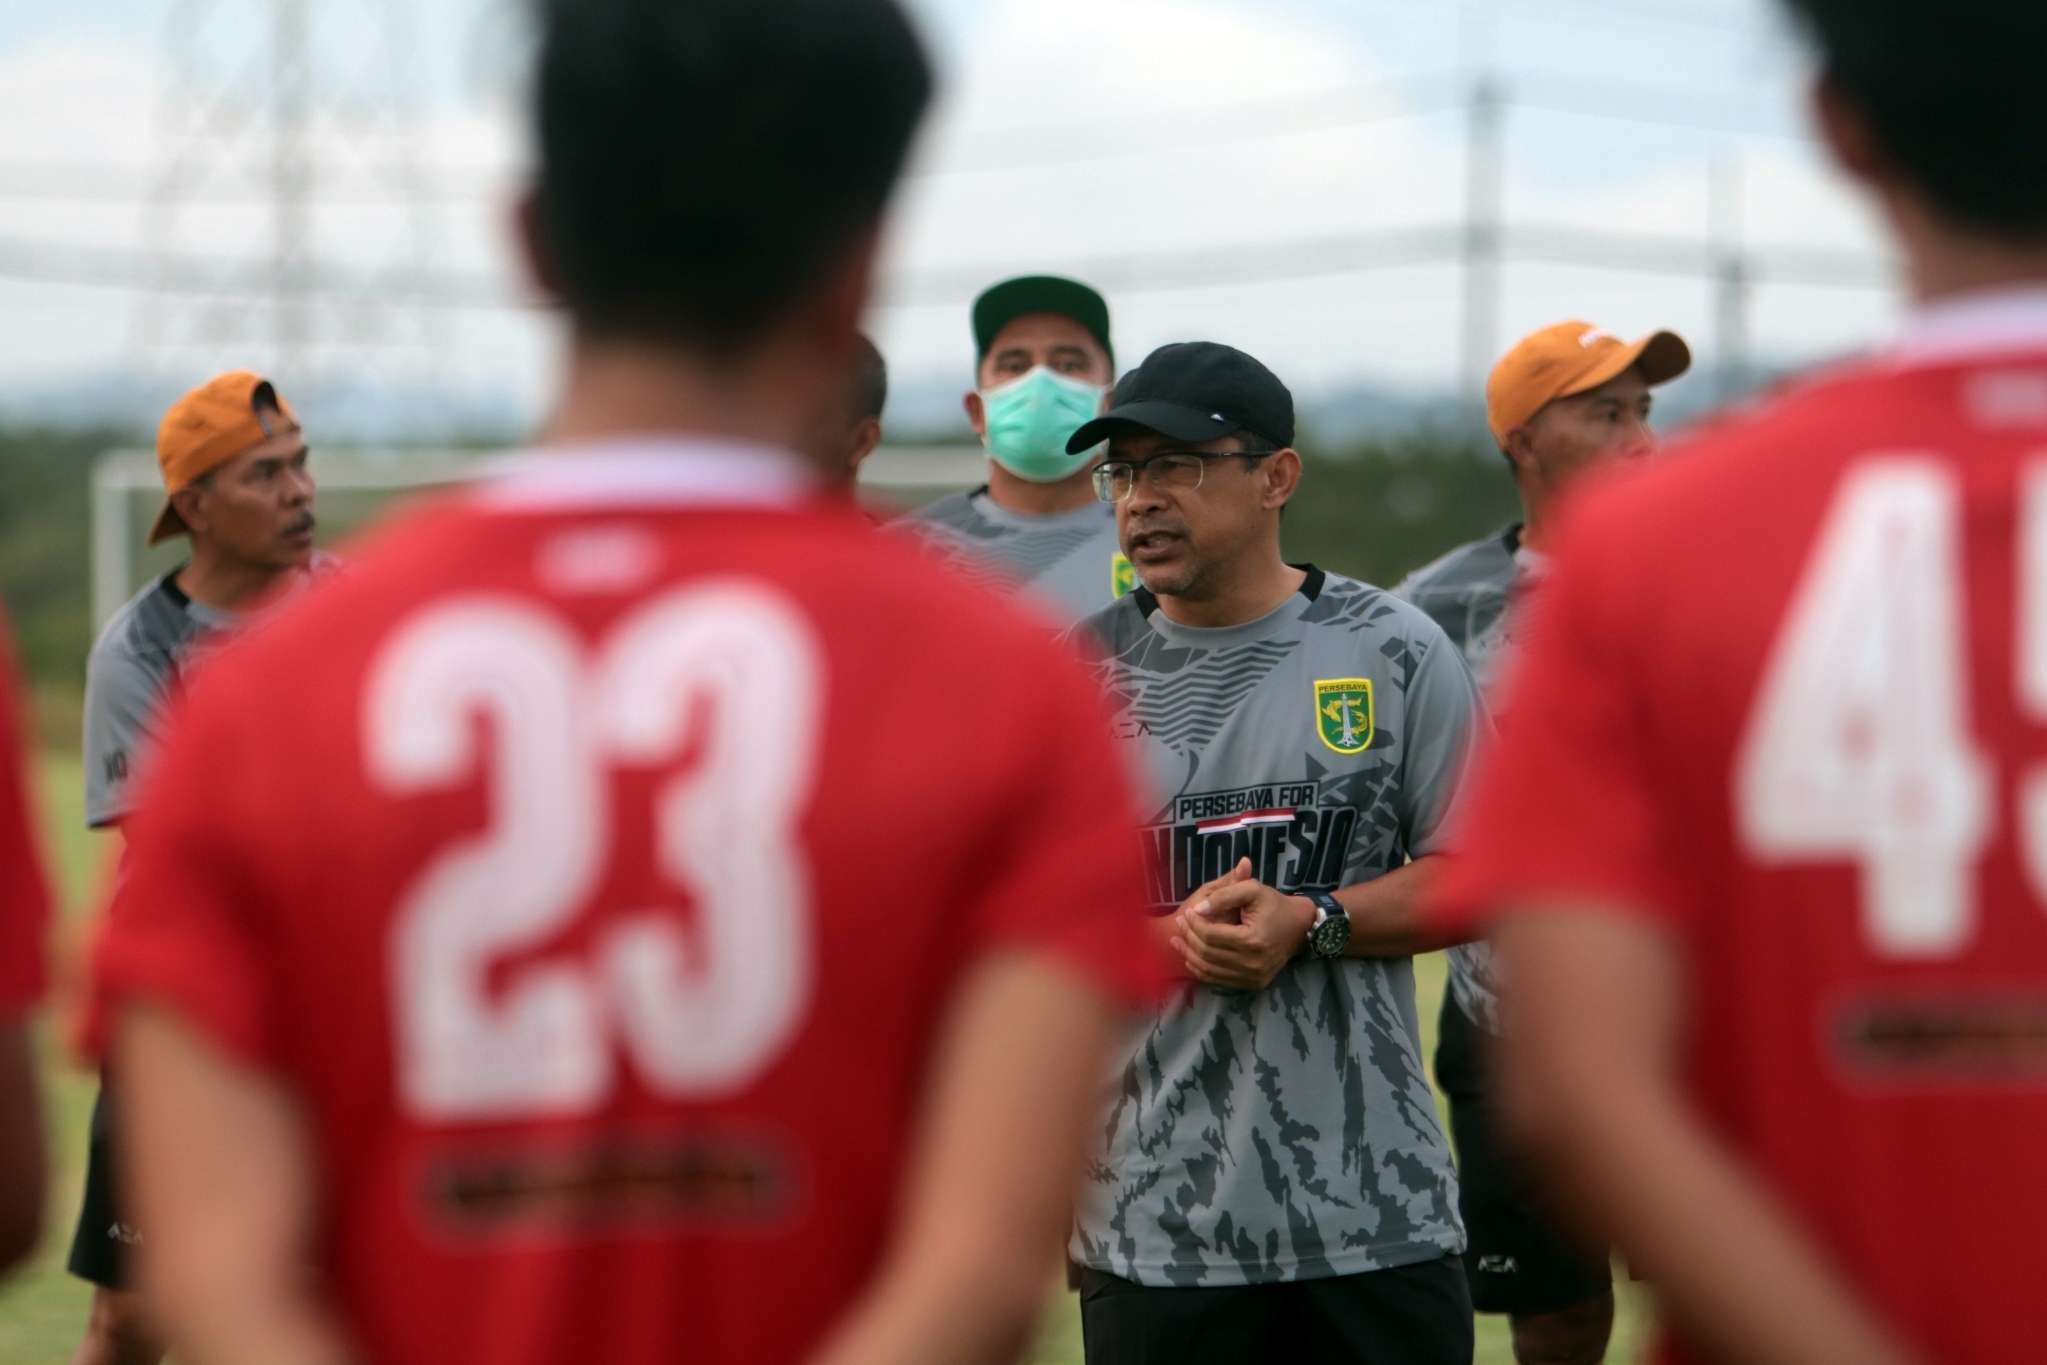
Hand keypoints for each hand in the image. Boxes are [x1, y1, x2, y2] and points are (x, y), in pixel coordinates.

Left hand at [1175, 858, 1317, 991]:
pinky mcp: (1253, 984)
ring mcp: (1253, 977)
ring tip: (1178, 941)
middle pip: (1208, 954)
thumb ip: (1224, 895)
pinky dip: (1202, 970)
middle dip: (1189, 938)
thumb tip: (1198, 909)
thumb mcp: (1252, 889)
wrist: (1300, 927)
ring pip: (1210, 971)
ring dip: (1190, 956)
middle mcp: (1253, 963)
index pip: (1211, 936)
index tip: (1187, 912)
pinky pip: (1220, 980)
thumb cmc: (1274, 905)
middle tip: (1179, 924)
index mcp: (1252, 940)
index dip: (1195, 924)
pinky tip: (1191, 957)